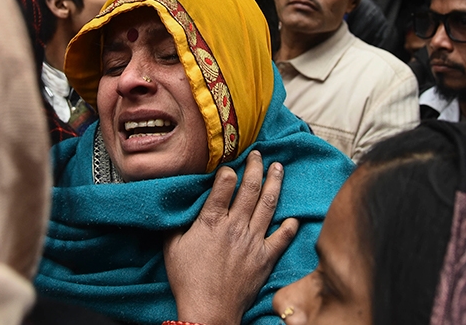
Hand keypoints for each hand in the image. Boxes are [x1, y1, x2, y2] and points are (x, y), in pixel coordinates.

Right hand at [164, 151, 298, 324]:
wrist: (208, 310)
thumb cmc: (187, 280)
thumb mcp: (172, 247)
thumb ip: (178, 223)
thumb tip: (179, 205)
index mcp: (211, 221)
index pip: (224, 184)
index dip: (228, 170)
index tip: (230, 165)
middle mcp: (235, 226)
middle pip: (250, 188)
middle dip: (255, 167)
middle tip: (258, 154)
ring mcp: (253, 241)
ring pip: (268, 205)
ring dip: (275, 183)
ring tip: (278, 168)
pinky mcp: (265, 258)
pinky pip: (282, 237)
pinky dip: (289, 225)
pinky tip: (293, 216)